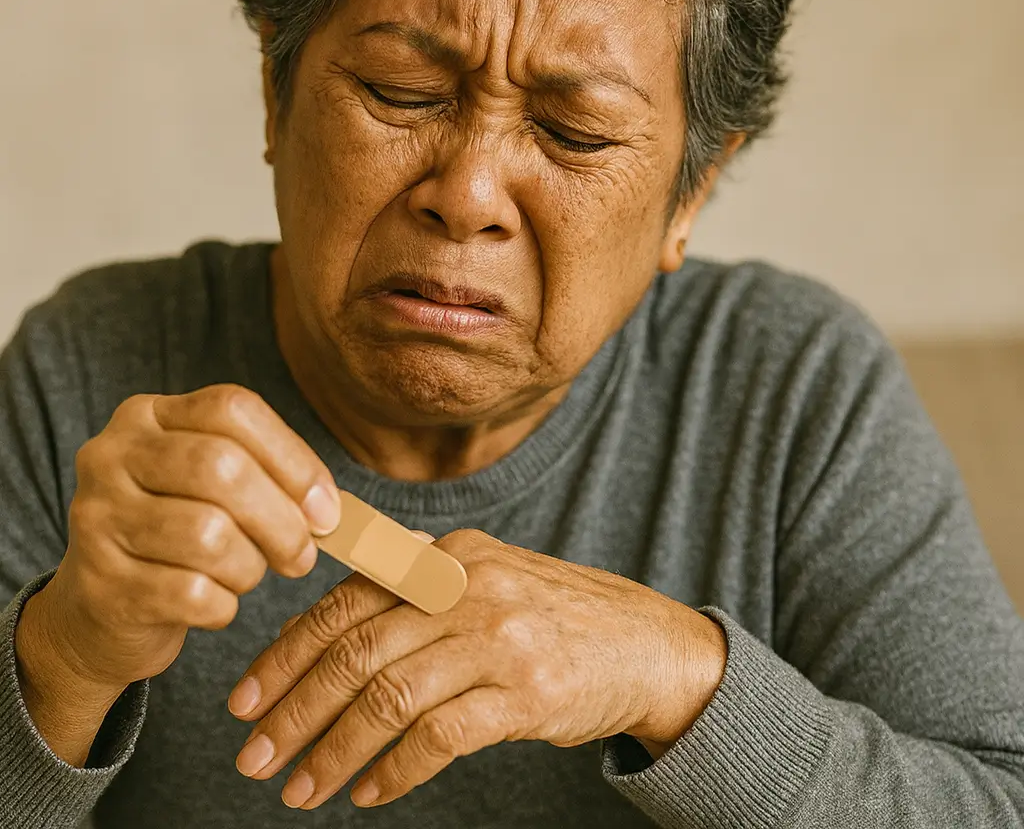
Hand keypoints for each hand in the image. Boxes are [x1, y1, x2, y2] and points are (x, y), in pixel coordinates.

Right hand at [24, 384, 340, 698]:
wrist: (101, 609)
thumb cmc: (177, 533)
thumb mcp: (211, 484)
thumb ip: (266, 475)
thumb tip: (325, 508)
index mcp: (147, 414)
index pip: (232, 409)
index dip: (291, 457)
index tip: (325, 507)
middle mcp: (111, 456)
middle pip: (222, 468)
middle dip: (281, 520)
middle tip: (303, 555)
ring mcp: (96, 518)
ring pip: (209, 535)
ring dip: (250, 566)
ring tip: (248, 574)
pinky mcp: (100, 584)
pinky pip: (191, 593)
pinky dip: (223, 605)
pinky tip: (218, 603)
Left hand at [229, 529, 726, 809]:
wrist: (646, 643)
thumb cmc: (552, 614)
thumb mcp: (485, 579)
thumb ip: (413, 595)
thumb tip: (320, 635)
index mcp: (449, 556)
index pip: (346, 602)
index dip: (285, 653)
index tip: (245, 698)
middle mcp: (469, 589)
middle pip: (356, 653)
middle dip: (293, 710)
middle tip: (253, 756)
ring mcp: (499, 640)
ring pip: (388, 699)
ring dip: (334, 752)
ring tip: (301, 789)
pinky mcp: (526, 695)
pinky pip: (438, 738)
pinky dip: (394, 770)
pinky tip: (371, 792)